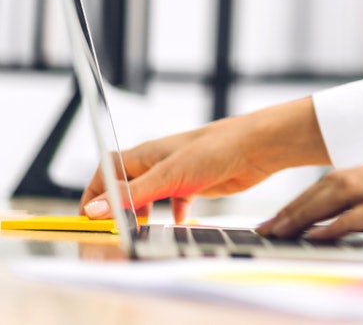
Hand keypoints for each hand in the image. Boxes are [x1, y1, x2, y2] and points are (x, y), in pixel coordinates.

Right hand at [79, 97, 328, 222]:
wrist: (259, 147)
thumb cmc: (217, 148)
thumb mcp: (169, 176)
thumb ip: (132, 194)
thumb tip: (95, 208)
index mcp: (146, 155)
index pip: (107, 170)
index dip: (95, 192)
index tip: (90, 216)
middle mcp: (159, 162)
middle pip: (127, 185)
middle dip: (118, 207)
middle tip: (117, 228)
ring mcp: (178, 173)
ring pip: (151, 194)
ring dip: (143, 212)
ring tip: (142, 227)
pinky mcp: (197, 184)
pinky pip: (176, 201)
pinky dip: (173, 213)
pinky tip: (177, 220)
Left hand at [257, 155, 362, 257]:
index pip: (355, 173)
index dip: (316, 194)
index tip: (291, 215)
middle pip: (339, 177)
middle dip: (298, 204)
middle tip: (269, 227)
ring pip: (345, 189)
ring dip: (306, 213)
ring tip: (279, 233)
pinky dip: (338, 224)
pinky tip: (319, 238)